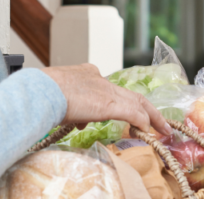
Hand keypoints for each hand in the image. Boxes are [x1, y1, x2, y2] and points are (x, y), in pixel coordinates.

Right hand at [41, 63, 171, 136]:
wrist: (40, 90)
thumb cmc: (42, 95)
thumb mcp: (59, 100)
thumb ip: (72, 109)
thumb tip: (80, 120)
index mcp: (87, 74)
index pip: (108, 89)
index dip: (116, 101)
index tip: (119, 112)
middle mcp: (100, 80)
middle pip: (131, 94)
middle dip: (146, 108)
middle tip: (158, 120)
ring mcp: (106, 91)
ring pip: (138, 102)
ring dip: (152, 116)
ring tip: (163, 128)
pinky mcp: (109, 104)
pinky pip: (133, 113)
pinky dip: (143, 121)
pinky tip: (149, 130)